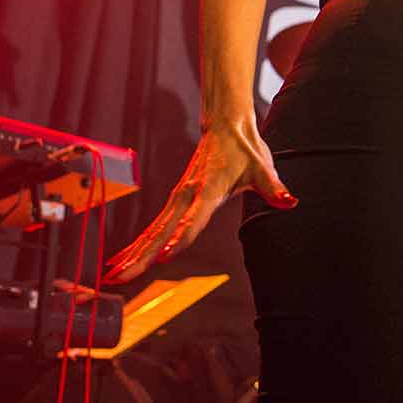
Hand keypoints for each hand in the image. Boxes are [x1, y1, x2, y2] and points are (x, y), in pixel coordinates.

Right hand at [103, 116, 294, 283]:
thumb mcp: (263, 169)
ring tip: (113, 275)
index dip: (181, 237)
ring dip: (133, 252)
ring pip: (152, 230)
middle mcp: (187, 195)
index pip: (193, 218)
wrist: (225, 125)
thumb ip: (274, 188)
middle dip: (142, 254)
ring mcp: (177, 197)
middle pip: (162, 230)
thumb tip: (289, 201)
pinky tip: (122, 260)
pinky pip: (153, 226)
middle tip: (122, 276)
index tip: (166, 256)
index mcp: (208, 190)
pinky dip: (138, 243)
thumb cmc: (245, 149)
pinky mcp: (175, 200)